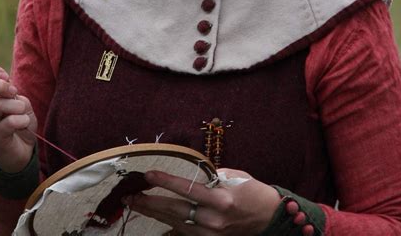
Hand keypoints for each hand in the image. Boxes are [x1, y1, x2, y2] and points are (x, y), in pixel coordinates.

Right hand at [0, 62, 36, 172]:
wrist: (23, 147)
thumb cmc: (18, 117)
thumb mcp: (16, 97)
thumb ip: (9, 89)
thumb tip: (5, 83)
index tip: (6, 77)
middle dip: (0, 85)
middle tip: (13, 92)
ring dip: (18, 105)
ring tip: (21, 111)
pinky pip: (10, 121)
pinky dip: (23, 119)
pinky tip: (23, 123)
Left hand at [123, 168, 280, 234]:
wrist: (271, 219)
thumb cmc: (253, 192)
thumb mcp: (234, 176)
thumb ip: (212, 175)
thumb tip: (192, 172)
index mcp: (222, 199)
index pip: (188, 189)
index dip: (167, 182)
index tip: (148, 175)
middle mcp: (215, 219)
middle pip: (175, 210)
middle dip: (150, 203)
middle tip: (130, 195)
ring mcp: (212, 234)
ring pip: (175, 223)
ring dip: (154, 213)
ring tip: (135, 203)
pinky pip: (184, 233)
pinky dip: (168, 224)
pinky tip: (154, 217)